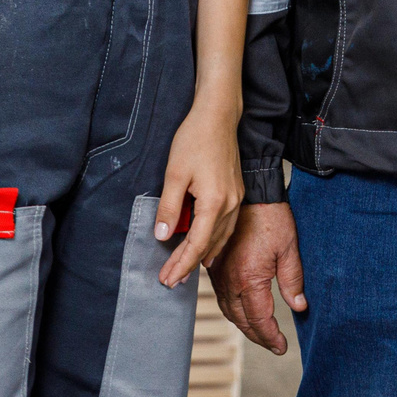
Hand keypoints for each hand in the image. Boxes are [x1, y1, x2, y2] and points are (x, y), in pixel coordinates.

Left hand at [155, 108, 243, 288]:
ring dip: (202, 255)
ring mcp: (236, 199)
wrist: (217, 115)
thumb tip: (161, 235)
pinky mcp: (236, 192)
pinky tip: (206, 247)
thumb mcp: (174, 174)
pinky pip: (226, 226)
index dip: (181, 264)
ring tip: (184, 269)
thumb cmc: (195, 139)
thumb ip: (169, 207)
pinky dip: (214, 241)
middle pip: (210, 245)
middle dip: (188, 265)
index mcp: (215, 202)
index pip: (197, 244)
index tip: (167, 279)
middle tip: (171, 280)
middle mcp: (230, 204)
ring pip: (220, 238)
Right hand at [211, 201, 306, 355]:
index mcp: (249, 279)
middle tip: (273, 345)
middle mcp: (230, 280)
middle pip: (241, 321)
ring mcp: (219, 274)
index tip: (282, 346)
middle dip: (258, 337)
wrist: (252, 194)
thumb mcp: (290, 249)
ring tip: (260, 334)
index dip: (271, 337)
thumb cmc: (272, 218)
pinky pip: (221, 298)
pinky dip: (231, 311)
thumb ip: (293, 281)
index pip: (259, 319)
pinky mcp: (214, 267)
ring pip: (228, 312)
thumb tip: (299, 307)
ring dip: (243, 326)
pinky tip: (242, 313)